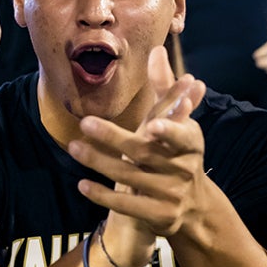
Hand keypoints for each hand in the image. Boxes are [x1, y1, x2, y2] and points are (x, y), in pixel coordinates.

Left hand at [68, 47, 206, 244]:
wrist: (193, 206)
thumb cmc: (178, 152)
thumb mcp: (177, 121)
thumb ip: (165, 88)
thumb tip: (156, 50)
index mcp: (190, 142)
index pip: (181, 136)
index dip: (169, 131)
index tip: (151, 125)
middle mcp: (183, 169)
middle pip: (143, 153)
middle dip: (113, 138)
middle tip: (84, 122)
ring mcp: (172, 194)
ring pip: (130, 177)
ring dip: (99, 162)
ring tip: (73, 147)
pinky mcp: (159, 216)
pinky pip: (127, 205)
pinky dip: (104, 195)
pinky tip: (82, 184)